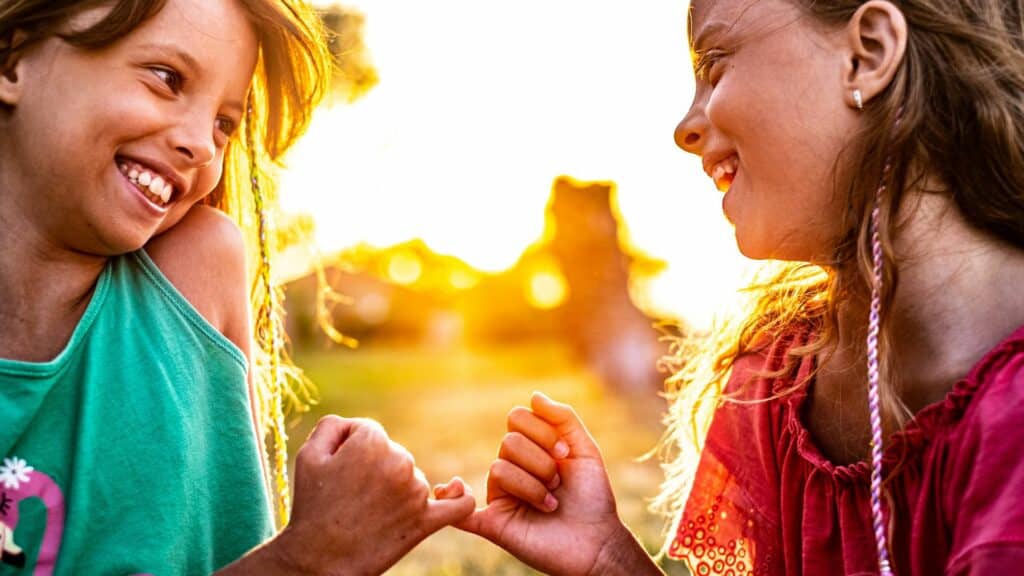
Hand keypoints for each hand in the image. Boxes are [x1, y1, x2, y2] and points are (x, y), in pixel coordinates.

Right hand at [270, 416, 474, 574]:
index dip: (349, 449)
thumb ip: (333, 426)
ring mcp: (416, 492)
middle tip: (349, 495)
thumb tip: (354, 426)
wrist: (320, 559)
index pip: (368, 432)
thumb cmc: (312, 506)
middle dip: (372, 468)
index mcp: (373, 442)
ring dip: (393, 489)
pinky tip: (455, 490)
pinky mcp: (426, 521)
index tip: (337, 471)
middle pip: (391, 453)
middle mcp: (400, 462)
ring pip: (410, 477)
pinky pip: (457, 505)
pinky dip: (459, 497)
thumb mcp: (309, 455)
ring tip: (366, 512)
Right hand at [456, 393, 660, 575]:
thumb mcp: (584, 450)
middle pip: (509, 443)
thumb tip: (533, 395)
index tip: (565, 454)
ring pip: (498, 469)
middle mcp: (512, 469)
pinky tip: (454, 491)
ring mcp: (501, 496)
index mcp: (530, 449)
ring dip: (533, 486)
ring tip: (551, 503)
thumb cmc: (593, 497)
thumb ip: (563, 419)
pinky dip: (453, 502)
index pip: (516, 418)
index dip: (542, 432)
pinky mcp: (494, 525)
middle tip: (559, 483)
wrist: (598, 542)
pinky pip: (463, 514)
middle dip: (542, 462)